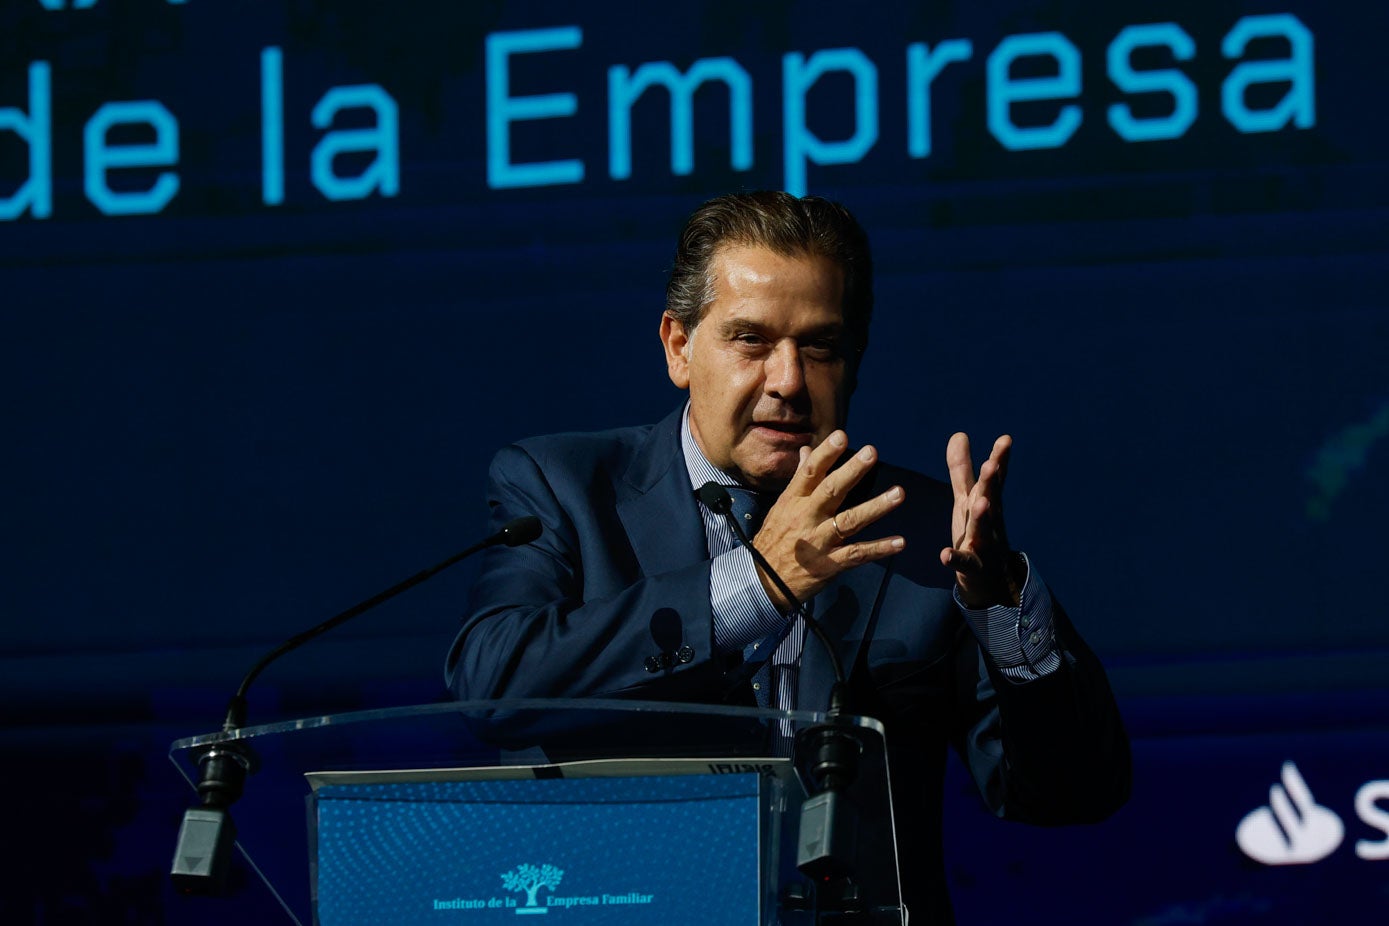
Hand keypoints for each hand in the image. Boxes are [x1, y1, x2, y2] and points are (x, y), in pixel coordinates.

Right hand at [752, 430, 904, 609]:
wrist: (762, 581)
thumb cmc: (774, 539)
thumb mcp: (781, 507)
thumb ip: (799, 479)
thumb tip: (806, 451)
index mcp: (793, 502)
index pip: (809, 473)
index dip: (825, 454)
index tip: (841, 436)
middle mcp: (806, 518)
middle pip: (831, 491)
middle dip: (852, 471)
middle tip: (871, 452)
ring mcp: (819, 542)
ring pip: (849, 521)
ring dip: (876, 507)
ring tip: (898, 493)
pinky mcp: (829, 564)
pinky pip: (857, 554)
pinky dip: (879, 549)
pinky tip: (899, 542)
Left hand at [941, 433, 1020, 607]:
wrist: (990, 578)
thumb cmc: (978, 530)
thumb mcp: (967, 498)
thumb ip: (962, 469)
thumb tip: (959, 433)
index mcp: (987, 502)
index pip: (994, 479)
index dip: (1000, 460)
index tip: (1005, 440)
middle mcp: (989, 521)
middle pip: (991, 499)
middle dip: (991, 483)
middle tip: (991, 464)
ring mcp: (983, 544)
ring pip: (983, 529)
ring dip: (981, 516)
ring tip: (980, 502)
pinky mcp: (972, 567)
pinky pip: (964, 563)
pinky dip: (955, 558)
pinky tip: (945, 554)